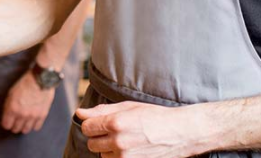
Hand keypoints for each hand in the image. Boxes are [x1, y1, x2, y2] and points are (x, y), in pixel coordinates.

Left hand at [1, 70, 54, 133]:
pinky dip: (33, 125)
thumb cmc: (24, 84)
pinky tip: (32, 120)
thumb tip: (7, 116)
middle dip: (14, 126)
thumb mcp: (11, 94)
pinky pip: (36, 127)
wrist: (39, 79)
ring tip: (24, 122)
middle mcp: (22, 114)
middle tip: (15, 122)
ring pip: (26, 130)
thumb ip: (8, 106)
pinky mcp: (42, 115)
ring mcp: (32, 116)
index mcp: (12, 108)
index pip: (6, 125)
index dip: (6, 123)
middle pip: (15, 129)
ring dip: (24, 127)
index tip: (7, 122)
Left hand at [78, 102, 200, 157]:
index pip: (87, 127)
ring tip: (126, 140)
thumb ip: (101, 111)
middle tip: (115, 132)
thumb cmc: (155, 117)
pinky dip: (117, 157)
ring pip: (102, 155)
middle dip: (100, 137)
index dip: (92, 124)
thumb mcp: (128, 107)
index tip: (100, 123)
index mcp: (116, 123)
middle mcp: (118, 142)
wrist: (180, 133)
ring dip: (109, 149)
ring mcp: (125, 157)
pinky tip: (130, 149)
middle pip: (91, 143)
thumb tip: (80, 113)